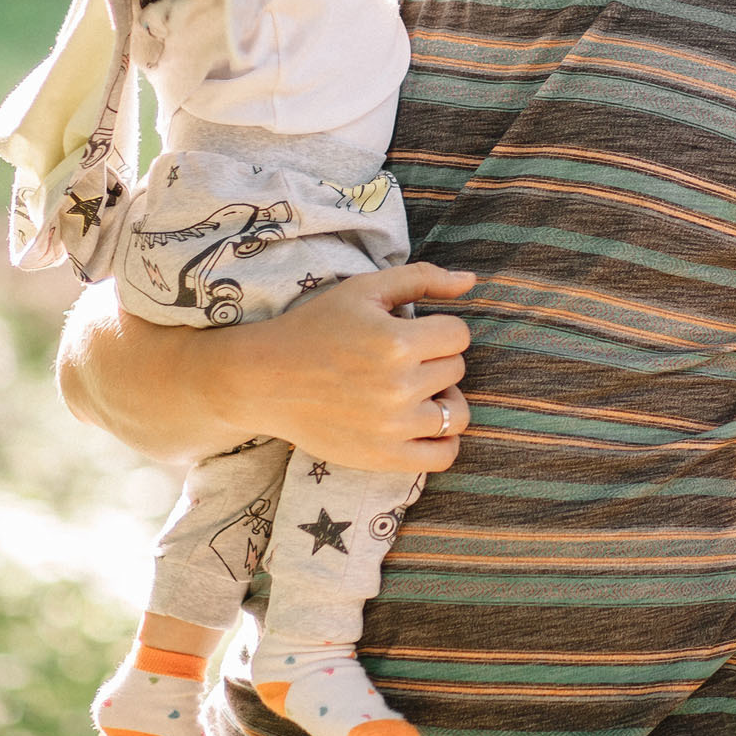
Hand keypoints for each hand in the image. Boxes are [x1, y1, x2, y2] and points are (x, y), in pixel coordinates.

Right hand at [255, 262, 474, 473]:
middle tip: (402, 360)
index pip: (459, 336)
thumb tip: (471, 281)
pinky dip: (444, 441)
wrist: (264, 380)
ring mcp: (393, 427)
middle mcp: (399, 387)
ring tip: (414, 391)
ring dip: (443, 399)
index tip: (413, 334)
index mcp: (397, 342)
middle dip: (436, 360)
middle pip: (456, 370)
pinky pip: (444, 456)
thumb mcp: (365, 290)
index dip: (439, 330)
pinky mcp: (383, 457)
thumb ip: (422, 278)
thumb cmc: (315, 328)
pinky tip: (423, 423)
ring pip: (458, 414)